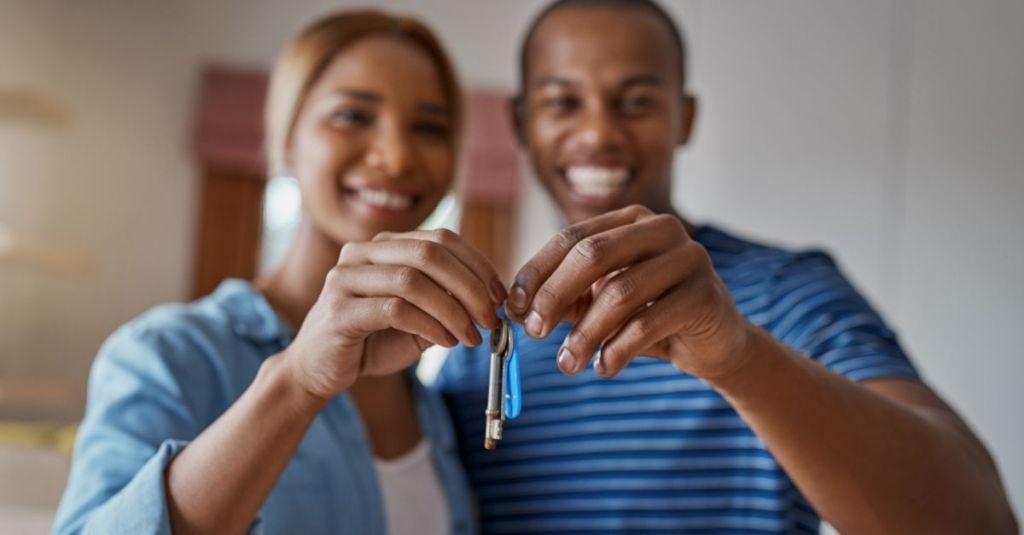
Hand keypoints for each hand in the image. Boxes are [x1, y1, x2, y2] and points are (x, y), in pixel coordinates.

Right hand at [284, 229, 505, 398]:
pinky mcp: (339, 309)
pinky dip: (429, 325)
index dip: (477, 264)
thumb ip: (448, 303)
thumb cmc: (371, 341)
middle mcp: (362, 253)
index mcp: (384, 246)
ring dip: (452, 310)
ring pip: (413, 279)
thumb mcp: (419, 319)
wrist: (319, 370)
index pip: (441, 238)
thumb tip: (491, 300)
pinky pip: (395, 309)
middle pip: (429, 253)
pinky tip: (445, 341)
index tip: (499, 295)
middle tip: (491, 317)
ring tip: (470, 336)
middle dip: (469, 286)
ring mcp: (346, 278)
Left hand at [506, 205, 752, 379]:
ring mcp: (688, 257)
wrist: (714, 342)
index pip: (572, 237)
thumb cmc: (651, 317)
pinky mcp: (705, 294)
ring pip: (619, 292)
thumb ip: (565, 300)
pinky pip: (648, 323)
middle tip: (534, 332)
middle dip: (555, 296)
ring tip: (568, 364)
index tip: (513, 307)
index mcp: (631, 220)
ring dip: (585, 333)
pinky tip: (604, 367)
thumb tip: (514, 309)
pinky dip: (618, 349)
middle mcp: (661, 228)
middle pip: (592, 255)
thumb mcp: (600, 305)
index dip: (537, 271)